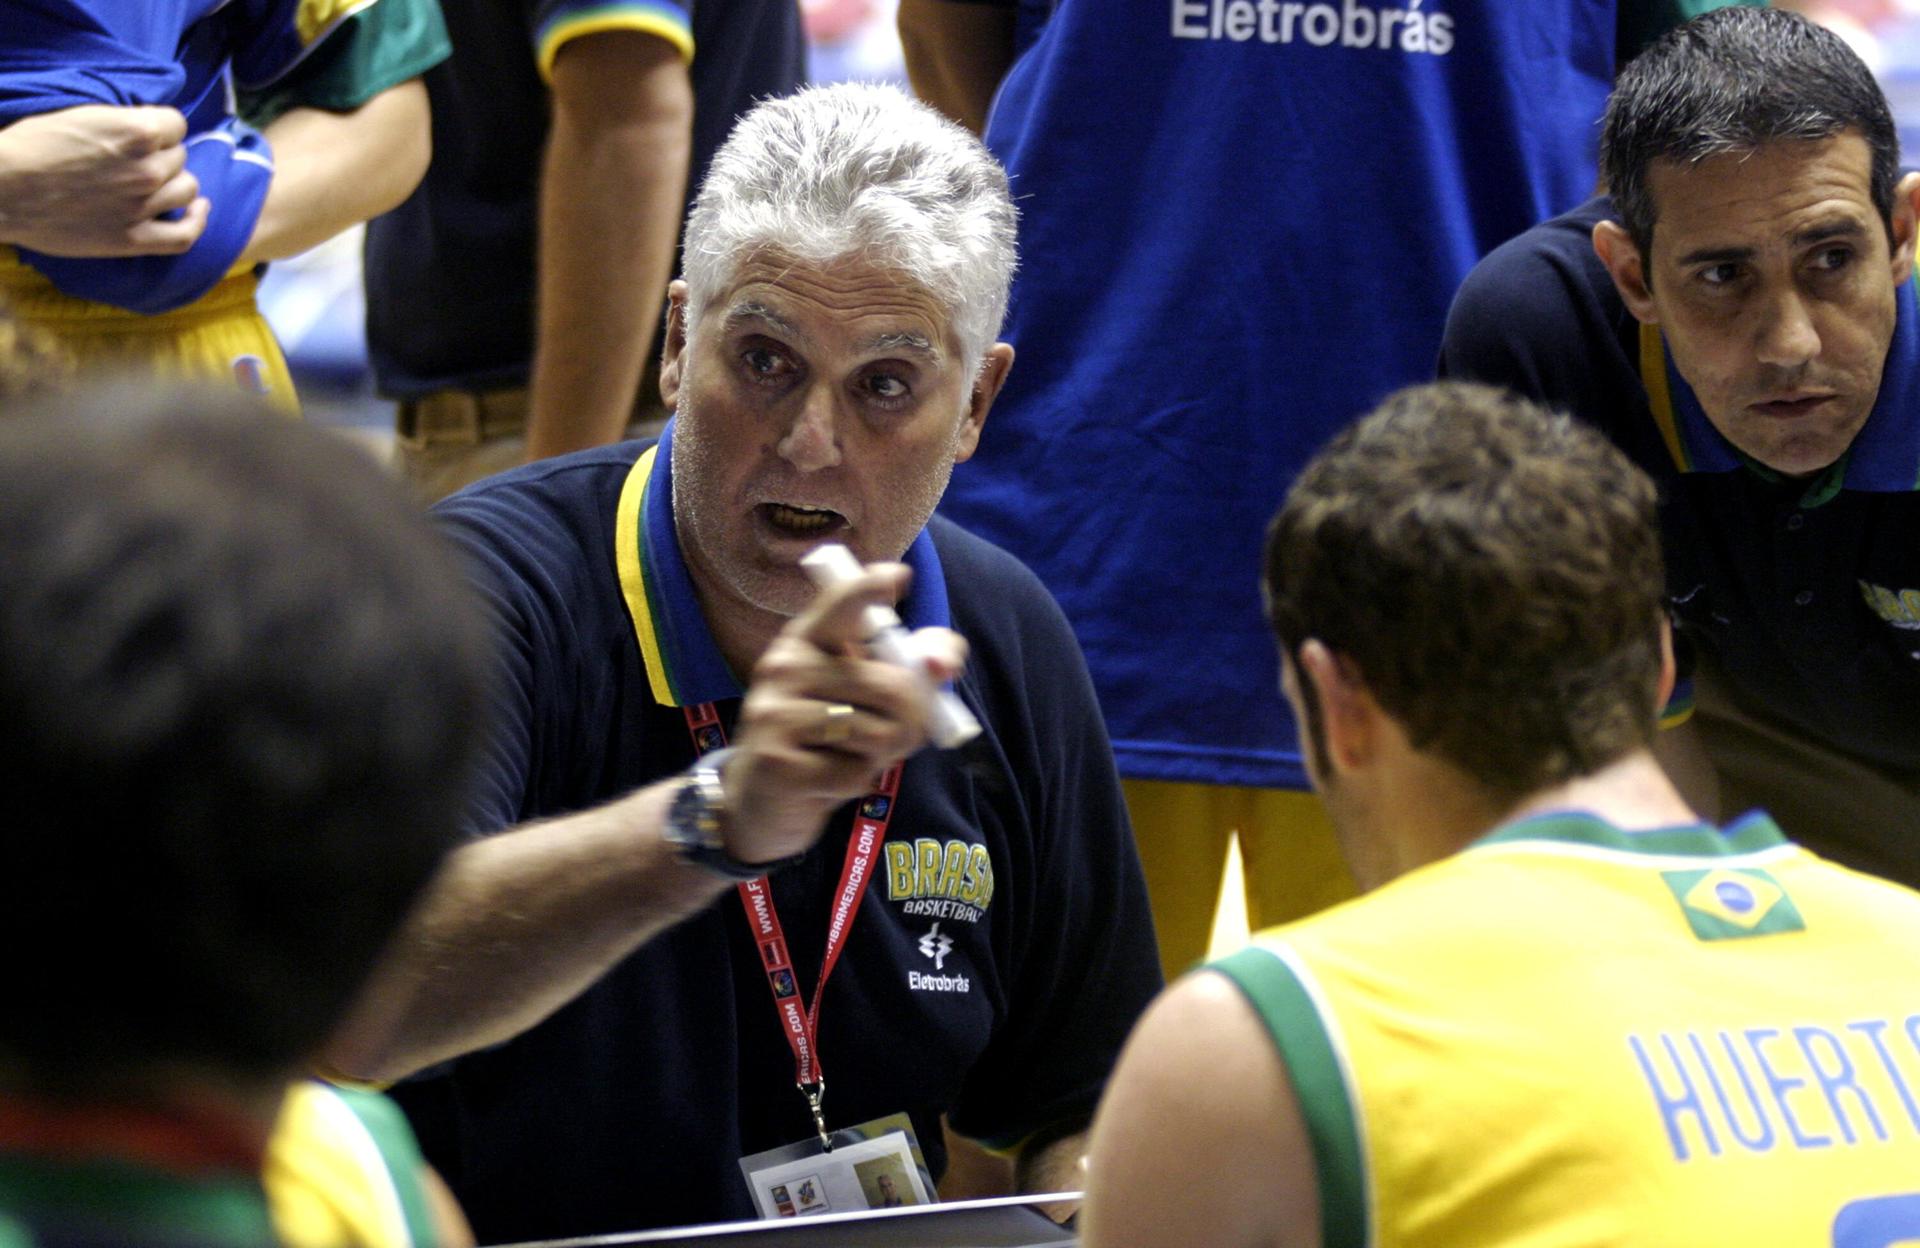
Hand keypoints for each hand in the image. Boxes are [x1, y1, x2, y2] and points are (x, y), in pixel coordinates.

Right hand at [0, 106, 209, 255]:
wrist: (3, 188)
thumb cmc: (31, 147)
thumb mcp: (81, 115)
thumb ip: (121, 123)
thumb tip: (148, 129)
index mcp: (136, 132)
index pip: (177, 124)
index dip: (162, 128)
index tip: (149, 134)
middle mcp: (147, 168)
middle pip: (179, 157)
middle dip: (162, 156)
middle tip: (137, 161)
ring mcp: (143, 206)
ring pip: (187, 190)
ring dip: (175, 184)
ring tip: (157, 183)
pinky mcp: (134, 239)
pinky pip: (184, 235)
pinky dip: (198, 222)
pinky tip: (198, 210)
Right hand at [723, 562, 966, 864]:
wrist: (760, 801)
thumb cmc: (826, 740)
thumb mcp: (867, 700)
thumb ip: (915, 670)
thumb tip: (943, 663)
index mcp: (806, 640)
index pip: (839, 604)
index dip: (869, 589)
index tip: (899, 577)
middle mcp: (784, 666)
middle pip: (892, 686)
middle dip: (913, 721)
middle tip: (898, 737)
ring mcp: (774, 713)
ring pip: (878, 732)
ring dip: (882, 755)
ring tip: (852, 757)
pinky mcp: (776, 761)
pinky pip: (853, 773)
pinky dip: (856, 783)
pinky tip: (827, 781)